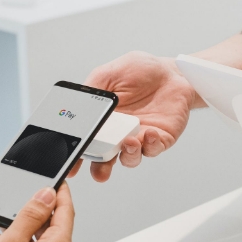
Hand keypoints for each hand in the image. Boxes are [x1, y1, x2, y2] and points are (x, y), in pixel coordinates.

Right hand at [0, 182, 74, 241]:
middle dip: (32, 209)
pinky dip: (8, 241)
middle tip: (20, 192)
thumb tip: (46, 195)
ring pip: (33, 239)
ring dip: (14, 224)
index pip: (66, 212)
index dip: (60, 193)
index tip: (57, 179)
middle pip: (50, 225)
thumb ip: (30, 215)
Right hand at [68, 51, 200, 181]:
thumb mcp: (107, 75)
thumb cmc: (138, 71)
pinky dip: (151, 144)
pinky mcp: (160, 139)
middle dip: (101, 168)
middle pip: (106, 160)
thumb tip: (76, 108)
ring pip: (131, 158)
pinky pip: (154, 148)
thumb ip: (91, 93)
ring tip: (129, 142)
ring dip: (128, 154)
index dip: (78, 157)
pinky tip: (149, 132)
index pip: (88, 144)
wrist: (169, 70)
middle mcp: (119, 134)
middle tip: (100, 171)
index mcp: (103, 122)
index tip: (72, 166)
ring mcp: (140, 138)